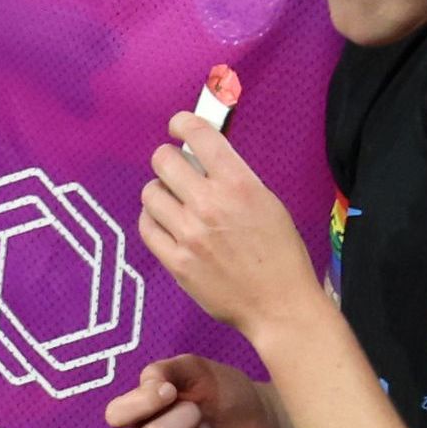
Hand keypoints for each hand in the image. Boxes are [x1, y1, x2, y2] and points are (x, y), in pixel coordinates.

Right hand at [105, 353, 285, 427]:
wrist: (262, 418)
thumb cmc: (222, 392)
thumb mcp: (195, 369)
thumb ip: (164, 370)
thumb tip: (150, 387)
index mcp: (140, 413)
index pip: (115, 415)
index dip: (141, 404)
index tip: (171, 392)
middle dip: (185, 420)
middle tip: (202, 414)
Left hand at [132, 107, 324, 342]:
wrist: (279, 304)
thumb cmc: (280, 253)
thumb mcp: (267, 203)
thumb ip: (233, 179)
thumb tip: (201, 158)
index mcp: (239, 184)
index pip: (199, 136)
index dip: (182, 124)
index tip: (177, 127)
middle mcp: (210, 204)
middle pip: (163, 160)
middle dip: (167, 160)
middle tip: (175, 170)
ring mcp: (188, 234)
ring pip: (150, 193)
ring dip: (160, 193)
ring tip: (174, 202)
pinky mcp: (175, 261)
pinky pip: (146, 226)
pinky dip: (153, 221)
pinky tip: (167, 224)